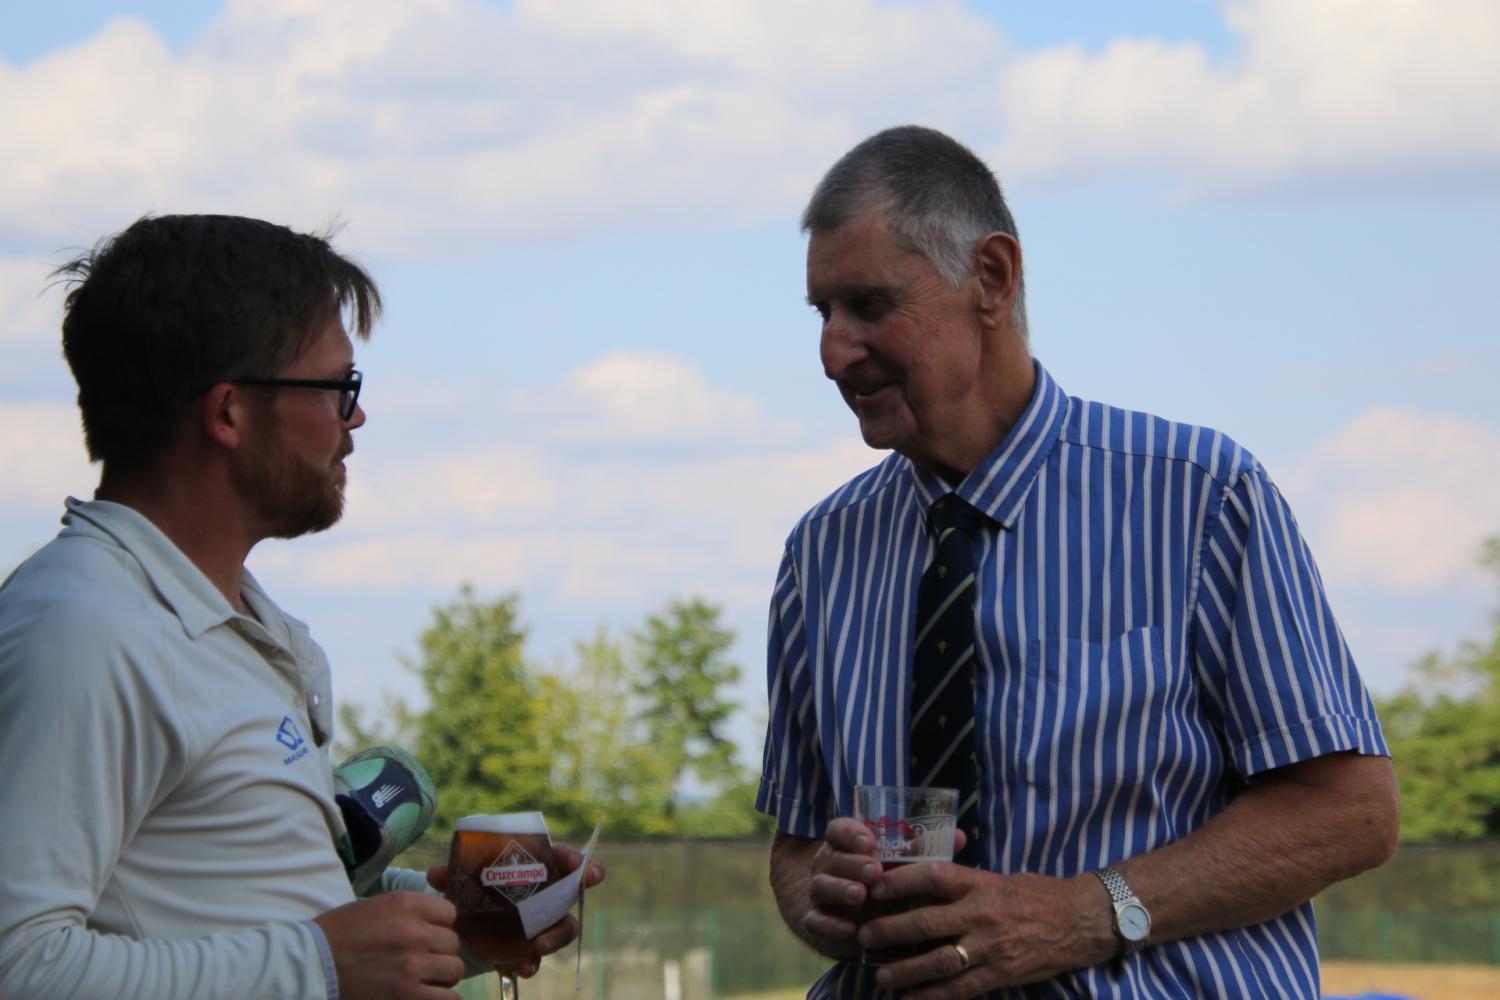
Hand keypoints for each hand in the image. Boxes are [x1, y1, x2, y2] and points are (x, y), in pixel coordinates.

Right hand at [315, 891, 463, 999]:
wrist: (312, 966)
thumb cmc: (340, 935)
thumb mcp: (377, 907)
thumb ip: (410, 912)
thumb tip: (439, 922)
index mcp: (406, 904)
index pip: (449, 913)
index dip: (439, 927)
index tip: (426, 936)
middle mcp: (413, 931)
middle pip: (452, 943)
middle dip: (438, 953)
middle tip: (419, 961)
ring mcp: (412, 965)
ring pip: (454, 970)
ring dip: (440, 977)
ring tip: (421, 980)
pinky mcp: (406, 995)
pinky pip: (448, 999)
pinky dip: (440, 998)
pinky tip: (423, 996)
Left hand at [425, 842, 605, 977]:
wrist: (466, 927)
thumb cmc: (475, 892)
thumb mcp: (463, 882)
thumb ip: (452, 877)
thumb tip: (436, 875)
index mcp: (535, 869)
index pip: (560, 857)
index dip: (573, 857)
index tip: (577, 862)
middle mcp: (546, 894)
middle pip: (574, 889)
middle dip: (584, 883)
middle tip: (586, 883)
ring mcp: (543, 923)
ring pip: (564, 927)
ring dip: (556, 935)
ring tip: (539, 946)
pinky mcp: (531, 949)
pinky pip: (538, 957)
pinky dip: (531, 963)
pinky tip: (522, 968)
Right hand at [798, 821, 971, 948]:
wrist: (850, 917)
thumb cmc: (881, 883)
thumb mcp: (898, 865)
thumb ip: (923, 851)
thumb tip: (959, 836)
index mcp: (845, 844)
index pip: (839, 829)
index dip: (851, 833)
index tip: (869, 841)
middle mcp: (828, 864)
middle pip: (833, 857)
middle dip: (853, 863)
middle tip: (874, 871)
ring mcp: (819, 892)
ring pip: (822, 885)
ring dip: (841, 889)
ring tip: (861, 895)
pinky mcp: (816, 920)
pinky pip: (815, 920)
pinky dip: (830, 924)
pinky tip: (849, 929)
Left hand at [856, 866, 1113, 997]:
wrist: (1080, 920)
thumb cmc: (1035, 894)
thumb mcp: (997, 878)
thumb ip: (962, 882)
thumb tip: (919, 880)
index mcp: (979, 883)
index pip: (932, 876)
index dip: (900, 881)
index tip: (873, 887)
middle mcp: (981, 913)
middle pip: (926, 922)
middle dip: (889, 931)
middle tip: (863, 937)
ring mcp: (990, 946)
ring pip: (938, 961)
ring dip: (905, 970)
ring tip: (882, 976)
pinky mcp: (1001, 973)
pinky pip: (961, 989)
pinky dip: (933, 996)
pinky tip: (911, 999)